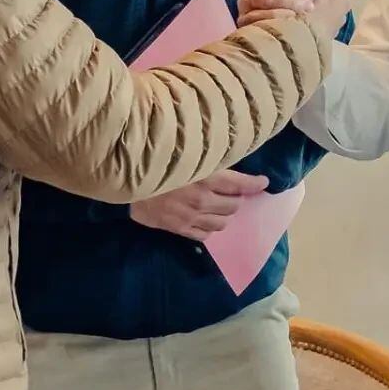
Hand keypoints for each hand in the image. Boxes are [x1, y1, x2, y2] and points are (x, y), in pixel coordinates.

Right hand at [130, 170, 269, 241]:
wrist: (125, 185)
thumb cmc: (153, 163)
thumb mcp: (182, 154)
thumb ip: (204, 157)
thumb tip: (223, 157)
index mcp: (204, 177)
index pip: (239, 183)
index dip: (254, 183)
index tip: (263, 182)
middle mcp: (202, 199)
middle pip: (234, 205)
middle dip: (237, 199)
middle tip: (232, 193)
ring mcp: (191, 217)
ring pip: (222, 222)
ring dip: (224, 214)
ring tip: (218, 207)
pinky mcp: (180, 229)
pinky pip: (205, 235)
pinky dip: (209, 228)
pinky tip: (205, 220)